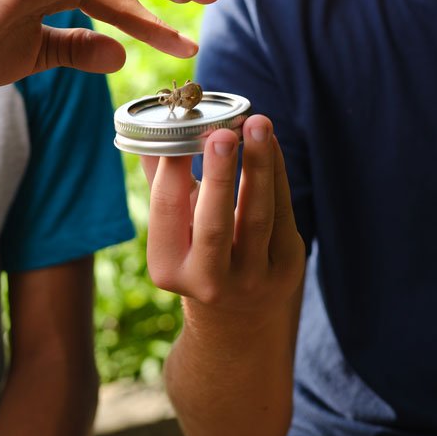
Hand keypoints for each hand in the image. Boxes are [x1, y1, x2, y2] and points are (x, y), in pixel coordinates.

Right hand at [145, 116, 304, 321]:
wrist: (239, 311)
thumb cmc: (197, 250)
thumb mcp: (175, 227)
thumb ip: (163, 183)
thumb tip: (150, 129)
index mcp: (168, 267)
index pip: (167, 211)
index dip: (174, 169)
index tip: (183, 130)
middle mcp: (208, 281)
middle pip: (214, 225)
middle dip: (219, 176)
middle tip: (223, 133)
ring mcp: (252, 278)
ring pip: (257, 217)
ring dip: (259, 166)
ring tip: (258, 124)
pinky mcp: (286, 267)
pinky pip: (282, 213)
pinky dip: (277, 174)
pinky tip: (271, 144)